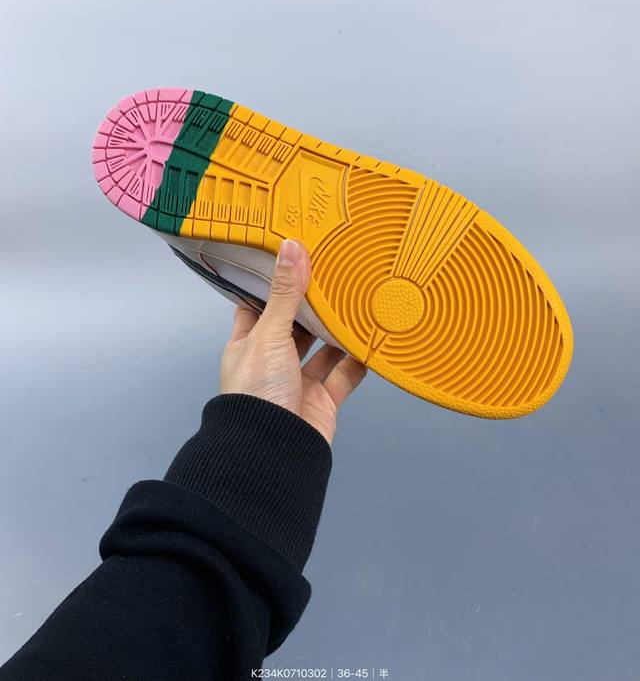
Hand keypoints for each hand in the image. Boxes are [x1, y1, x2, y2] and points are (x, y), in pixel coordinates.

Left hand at [219, 239, 366, 443]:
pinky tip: (371, 341)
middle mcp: (272, 361)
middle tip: (334, 275)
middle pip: (296, 325)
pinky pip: (344, 376)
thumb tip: (292, 248)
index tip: (293, 259)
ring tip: (357, 302)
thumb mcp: (269, 334)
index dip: (273, 284)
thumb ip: (285, 294)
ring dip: (338, 331)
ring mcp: (298, 382)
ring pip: (323, 350)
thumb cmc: (257, 394)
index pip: (258, 306)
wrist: (273, 451)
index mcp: (248, 344)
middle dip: (313, 305)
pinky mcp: (322, 401)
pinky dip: (358, 361)